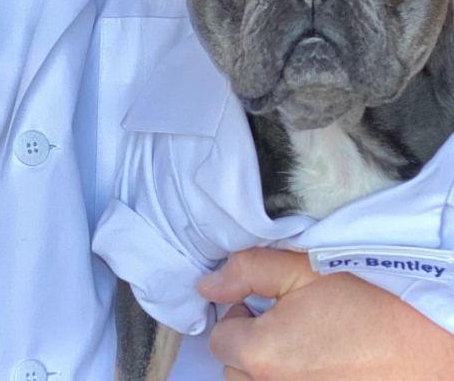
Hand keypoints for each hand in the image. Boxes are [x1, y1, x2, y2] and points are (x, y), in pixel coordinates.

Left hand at [196, 248, 453, 380]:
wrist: (430, 338)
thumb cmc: (371, 298)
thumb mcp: (304, 266)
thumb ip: (247, 270)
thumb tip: (206, 285)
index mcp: (265, 354)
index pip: (220, 338)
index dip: (237, 313)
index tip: (262, 302)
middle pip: (237, 372)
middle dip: (251, 345)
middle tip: (285, 321)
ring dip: (271, 369)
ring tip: (306, 344)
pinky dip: (297, 379)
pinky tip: (324, 363)